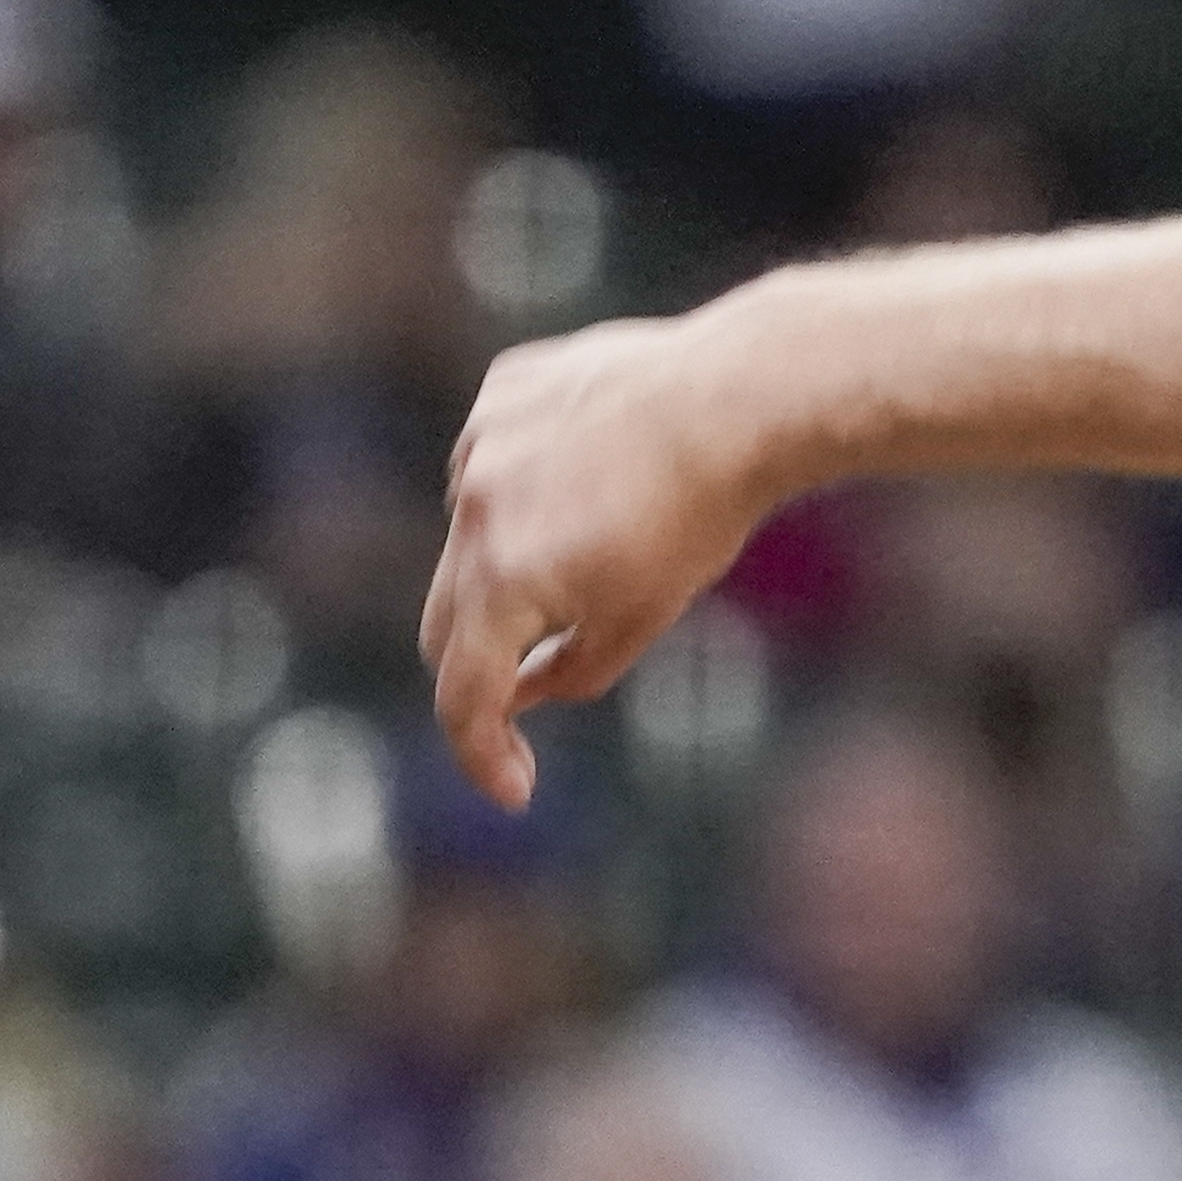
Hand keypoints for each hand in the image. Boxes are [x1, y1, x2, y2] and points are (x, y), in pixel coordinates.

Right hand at [422, 313, 777, 805]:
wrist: (736, 398)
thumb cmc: (697, 519)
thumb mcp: (637, 621)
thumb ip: (567, 672)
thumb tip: (519, 692)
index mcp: (502, 581)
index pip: (463, 693)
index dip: (481, 752)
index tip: (515, 789)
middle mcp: (471, 510)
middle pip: (445, 620)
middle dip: (483, 662)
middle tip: (532, 684)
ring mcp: (480, 442)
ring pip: (471, 531)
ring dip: (510, 559)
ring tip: (603, 536)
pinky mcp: (503, 391)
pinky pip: (495, 457)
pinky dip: (527, 482)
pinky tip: (597, 468)